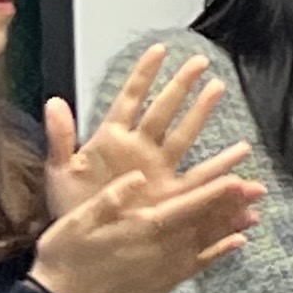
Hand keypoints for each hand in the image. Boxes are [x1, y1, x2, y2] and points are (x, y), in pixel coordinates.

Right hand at [29, 143, 260, 292]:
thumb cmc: (65, 254)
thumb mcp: (78, 219)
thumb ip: (111, 198)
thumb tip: (138, 177)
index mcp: (142, 227)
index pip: (187, 205)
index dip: (215, 191)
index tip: (239, 179)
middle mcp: (161, 248)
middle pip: (205, 222)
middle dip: (233, 205)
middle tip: (260, 190)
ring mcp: (165, 268)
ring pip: (206, 242)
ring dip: (232, 227)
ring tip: (255, 213)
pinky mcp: (163, 283)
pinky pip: (199, 266)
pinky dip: (220, 253)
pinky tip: (237, 243)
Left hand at [43, 47, 226, 220]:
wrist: (83, 243)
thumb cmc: (71, 207)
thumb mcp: (59, 172)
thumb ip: (60, 137)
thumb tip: (53, 101)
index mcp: (111, 139)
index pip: (130, 98)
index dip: (144, 74)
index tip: (159, 50)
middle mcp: (140, 149)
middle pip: (163, 109)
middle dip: (181, 84)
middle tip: (200, 62)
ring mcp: (158, 168)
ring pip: (183, 132)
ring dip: (200, 111)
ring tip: (217, 88)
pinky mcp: (171, 192)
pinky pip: (199, 174)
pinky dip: (221, 165)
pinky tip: (240, 152)